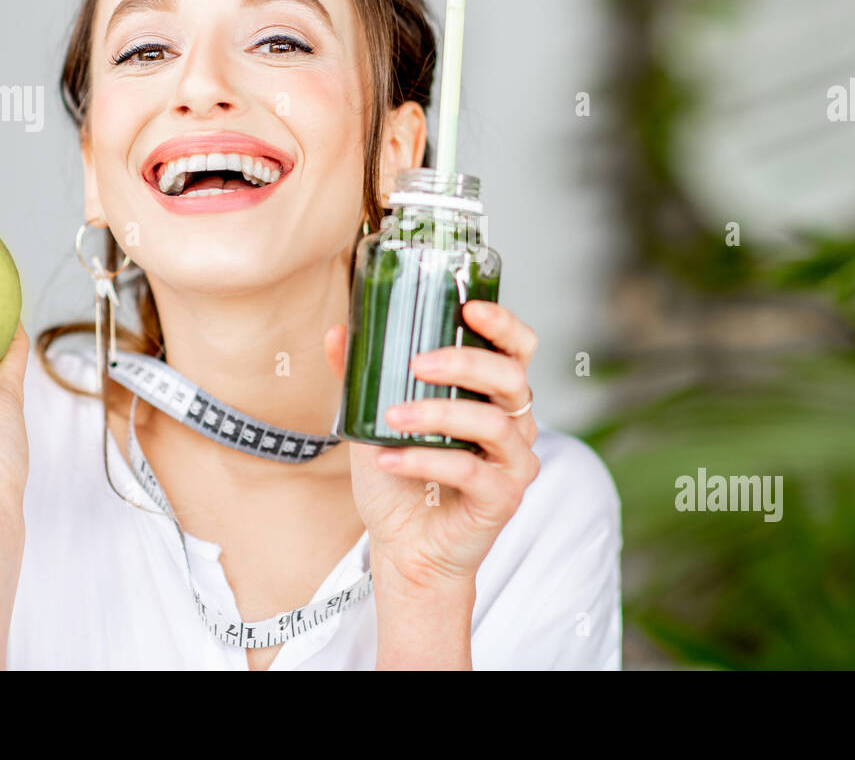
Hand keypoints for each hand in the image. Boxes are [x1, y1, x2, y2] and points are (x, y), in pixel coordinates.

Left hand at [323, 299, 539, 592]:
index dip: (503, 323)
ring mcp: (513, 462)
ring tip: (392, 418)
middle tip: (418, 363)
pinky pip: (472, 471)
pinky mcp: (502, 498)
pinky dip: (427, 461)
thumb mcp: (374, 420)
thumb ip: (362, 377)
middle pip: (512, 377)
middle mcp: (513, 424)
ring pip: (493, 422)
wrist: (403, 547)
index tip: (468, 307)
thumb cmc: (399, 480)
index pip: (517, 348)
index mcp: (492, 395)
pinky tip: (390, 459)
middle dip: (466, 362)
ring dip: (439, 414)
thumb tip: (337, 331)